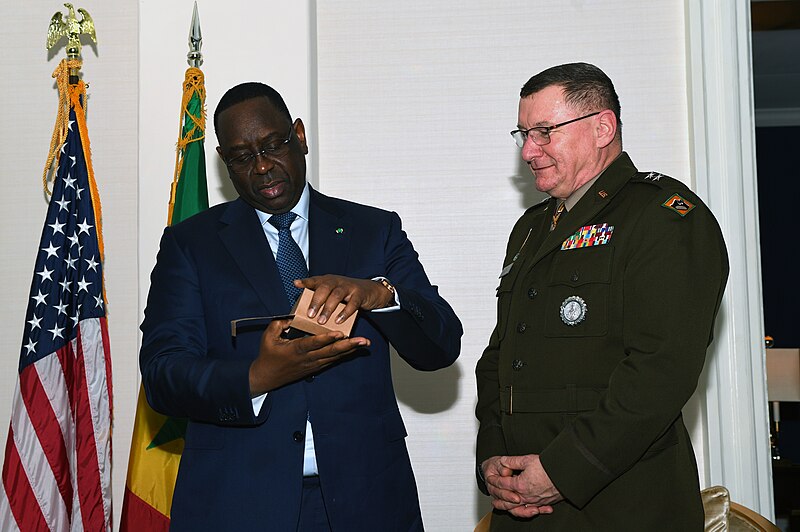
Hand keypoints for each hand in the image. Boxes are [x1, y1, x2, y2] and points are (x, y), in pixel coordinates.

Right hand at [249, 318, 369, 394]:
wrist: (267, 377)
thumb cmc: (267, 354)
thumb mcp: (268, 337)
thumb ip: (280, 323)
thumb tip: (293, 315)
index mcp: (295, 349)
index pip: (313, 343)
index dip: (326, 339)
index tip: (339, 333)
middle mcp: (307, 358)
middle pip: (330, 352)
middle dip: (348, 345)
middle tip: (362, 340)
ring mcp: (313, 364)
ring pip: (334, 357)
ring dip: (350, 350)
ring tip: (364, 343)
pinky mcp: (316, 367)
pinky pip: (332, 360)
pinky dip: (344, 354)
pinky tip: (355, 349)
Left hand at [295, 275, 393, 325]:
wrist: (370, 290)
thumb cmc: (346, 295)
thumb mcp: (333, 293)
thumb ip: (321, 299)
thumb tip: (306, 314)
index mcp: (328, 281)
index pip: (315, 280)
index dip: (306, 281)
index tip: (296, 283)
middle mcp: (337, 281)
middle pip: (325, 288)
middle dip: (316, 301)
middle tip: (310, 314)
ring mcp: (349, 287)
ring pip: (337, 295)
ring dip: (328, 309)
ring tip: (321, 321)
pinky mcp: (359, 294)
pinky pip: (352, 303)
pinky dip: (345, 312)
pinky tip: (338, 321)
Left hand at [492, 454, 560, 516]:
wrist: (565, 474)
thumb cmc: (549, 467)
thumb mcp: (528, 459)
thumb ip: (513, 461)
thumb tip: (504, 461)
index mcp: (520, 484)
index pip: (503, 483)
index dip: (495, 480)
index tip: (491, 478)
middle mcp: (526, 495)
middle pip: (508, 500)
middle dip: (499, 498)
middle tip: (492, 498)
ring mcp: (535, 501)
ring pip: (518, 508)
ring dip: (508, 507)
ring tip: (502, 506)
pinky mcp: (543, 503)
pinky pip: (531, 510)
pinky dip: (524, 511)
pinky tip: (522, 510)